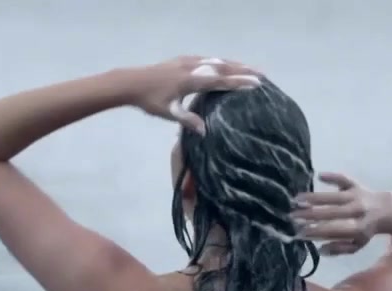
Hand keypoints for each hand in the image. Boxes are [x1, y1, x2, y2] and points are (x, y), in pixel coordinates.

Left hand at [123, 56, 261, 134]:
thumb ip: (187, 120)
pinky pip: (206, 59)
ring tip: (248, 68)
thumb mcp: (168, 112)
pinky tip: (223, 64)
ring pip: (215, 61)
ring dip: (233, 64)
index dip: (238, 81)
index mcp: (190, 81)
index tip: (255, 83)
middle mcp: (192, 67)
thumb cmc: (149, 101)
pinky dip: (219, 61)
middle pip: (221, 67)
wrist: (130, 82)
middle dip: (242, 70)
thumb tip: (205, 131)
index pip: (219, 80)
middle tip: (261, 74)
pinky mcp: (182, 60)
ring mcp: (187, 61)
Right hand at [290, 172, 391, 255]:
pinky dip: (332, 176)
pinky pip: (343, 179)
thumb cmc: (365, 230)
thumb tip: (320, 249)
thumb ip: (339, 249)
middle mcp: (357, 210)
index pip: (333, 229)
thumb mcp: (356, 245)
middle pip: (330, 212)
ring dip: (313, 197)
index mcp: (358, 228)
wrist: (386, 210)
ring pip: (332, 196)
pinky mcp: (355, 184)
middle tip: (292, 216)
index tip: (300, 232)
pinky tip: (318, 176)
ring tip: (296, 200)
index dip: (316, 231)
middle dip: (310, 214)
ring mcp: (356, 196)